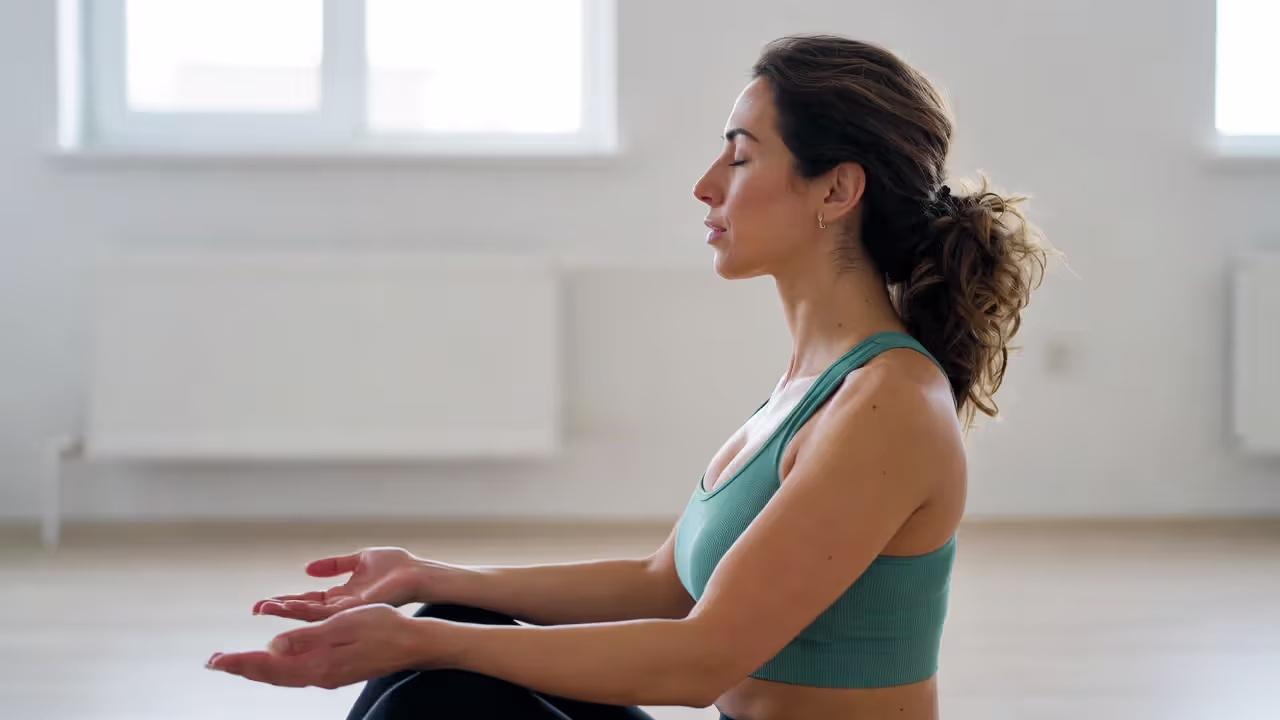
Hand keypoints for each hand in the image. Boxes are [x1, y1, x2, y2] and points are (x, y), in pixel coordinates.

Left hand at [207, 604, 444, 688]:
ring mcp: (327, 675)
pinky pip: (295, 673)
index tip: (214, 660)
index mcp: (318, 663)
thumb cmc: (384, 627)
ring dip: (256, 668)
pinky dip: (275, 668)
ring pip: (281, 676)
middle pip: (270, 674)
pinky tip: (274, 662)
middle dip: (241, 668)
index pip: (268, 665)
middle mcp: (319, 674)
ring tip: (235, 663)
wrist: (414, 643)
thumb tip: (272, 646)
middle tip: (213, 662)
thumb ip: (308, 637)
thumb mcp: (345, 624)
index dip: (239, 662)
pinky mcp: (335, 671)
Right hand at [254, 547, 438, 621]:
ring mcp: (347, 610)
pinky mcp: (352, 609)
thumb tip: (306, 568)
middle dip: (279, 609)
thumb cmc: (396, 565)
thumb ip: (334, 564)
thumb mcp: (359, 559)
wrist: (416, 572)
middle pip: (304, 610)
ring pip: (309, 614)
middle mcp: (342, 606)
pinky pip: (323, 611)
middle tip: (255, 607)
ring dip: (285, 611)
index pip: (308, 600)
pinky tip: (286, 607)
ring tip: (262, 608)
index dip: (286, 600)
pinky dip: (303, 610)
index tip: (264, 600)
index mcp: (342, 595)